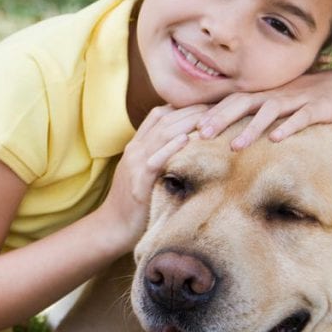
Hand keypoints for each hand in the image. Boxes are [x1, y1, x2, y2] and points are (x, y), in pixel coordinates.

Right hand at [100, 104, 208, 242]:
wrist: (112, 227)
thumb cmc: (133, 204)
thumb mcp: (144, 174)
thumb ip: (159, 158)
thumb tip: (187, 150)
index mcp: (136, 146)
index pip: (159, 114)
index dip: (183, 106)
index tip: (208, 104)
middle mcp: (135, 150)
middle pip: (164, 118)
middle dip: (191, 109)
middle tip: (218, 104)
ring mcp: (135, 164)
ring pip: (161, 133)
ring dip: (186, 122)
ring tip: (210, 116)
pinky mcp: (139, 182)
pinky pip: (155, 159)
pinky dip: (170, 147)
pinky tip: (187, 139)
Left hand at [196, 70, 331, 149]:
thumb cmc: (302, 100)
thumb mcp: (274, 106)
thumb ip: (251, 115)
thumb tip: (219, 131)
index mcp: (262, 94)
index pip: (231, 101)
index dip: (212, 112)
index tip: (192, 128)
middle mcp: (275, 94)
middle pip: (244, 102)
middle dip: (222, 118)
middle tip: (202, 135)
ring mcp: (297, 99)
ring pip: (270, 110)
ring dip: (251, 129)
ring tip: (235, 147)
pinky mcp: (319, 107)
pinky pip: (302, 116)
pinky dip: (289, 127)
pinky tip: (276, 139)